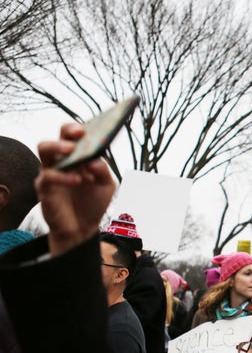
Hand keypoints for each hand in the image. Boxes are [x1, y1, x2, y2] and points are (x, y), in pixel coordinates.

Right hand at [35, 123, 115, 255]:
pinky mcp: (44, 187)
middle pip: (59, 136)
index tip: (94, 124)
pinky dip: (63, 176)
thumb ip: (102, 171)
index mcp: (79, 155)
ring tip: (71, 150)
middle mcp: (63, 159)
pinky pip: (48, 176)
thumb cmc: (93, 202)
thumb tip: (93, 160)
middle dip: (68, 130)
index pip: (77, 135)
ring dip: (57, 146)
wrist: (82, 228)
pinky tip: (77, 180)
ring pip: (44, 148)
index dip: (83, 127)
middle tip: (79, 132)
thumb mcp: (106, 186)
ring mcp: (51, 171)